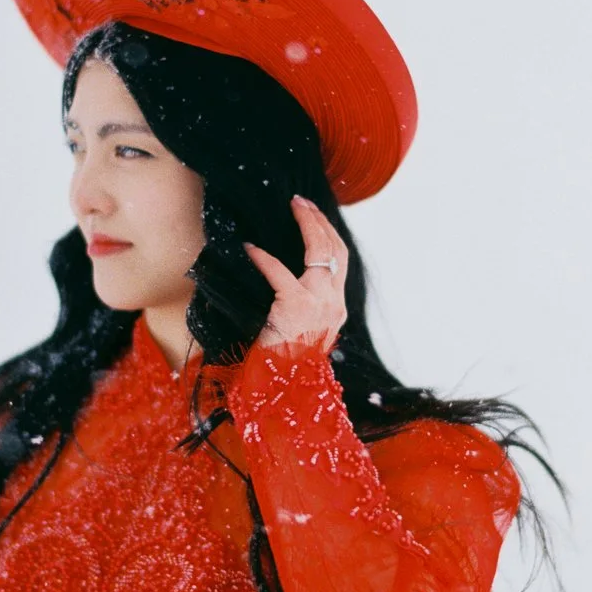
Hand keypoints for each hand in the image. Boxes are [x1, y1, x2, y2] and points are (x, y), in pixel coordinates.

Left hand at [243, 195, 348, 352]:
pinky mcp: (296, 307)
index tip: (314, 215)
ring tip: (294, 207)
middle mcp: (334, 304)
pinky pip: (280, 273)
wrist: (282, 389)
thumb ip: (303, 306)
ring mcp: (320, 305)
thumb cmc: (284, 363)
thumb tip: (289, 280)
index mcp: (336, 309)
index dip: (328, 234)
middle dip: (321, 221)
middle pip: (336, 249)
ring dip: (308, 224)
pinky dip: (264, 258)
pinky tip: (251, 248)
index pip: (340, 261)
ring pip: (322, 251)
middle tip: (303, 202)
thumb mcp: (301, 332)